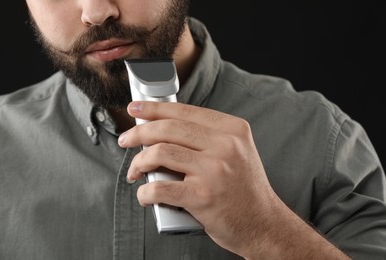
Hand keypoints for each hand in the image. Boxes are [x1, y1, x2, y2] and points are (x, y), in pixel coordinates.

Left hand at [117, 101, 349, 258]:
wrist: (263, 223)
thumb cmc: (243, 189)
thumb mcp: (235, 152)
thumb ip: (205, 138)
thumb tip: (161, 130)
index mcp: (232, 130)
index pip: (184, 111)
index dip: (154, 108)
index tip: (135, 109)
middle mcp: (225, 145)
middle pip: (168, 129)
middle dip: (138, 132)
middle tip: (126, 140)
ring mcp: (214, 170)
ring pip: (160, 154)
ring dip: (138, 163)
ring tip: (136, 171)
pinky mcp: (203, 197)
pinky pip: (160, 188)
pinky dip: (145, 192)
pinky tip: (145, 195)